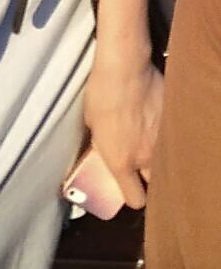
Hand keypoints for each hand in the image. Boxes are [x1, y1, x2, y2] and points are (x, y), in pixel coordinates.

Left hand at [83, 56, 163, 208]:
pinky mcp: (175, 126)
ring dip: (161, 161)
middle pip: (157, 188)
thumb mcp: (92, 124)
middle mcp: (146, 158)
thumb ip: (102, 144)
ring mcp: (164, 143)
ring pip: (168, 165)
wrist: (125, 69)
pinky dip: (168, 138)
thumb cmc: (102, 92)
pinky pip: (174, 142)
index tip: (129, 187)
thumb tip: (104, 150)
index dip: (131, 194)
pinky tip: (158, 125)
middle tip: (142, 167)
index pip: (134, 199)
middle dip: (150, 181)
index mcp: (120, 161)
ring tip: (150, 145)